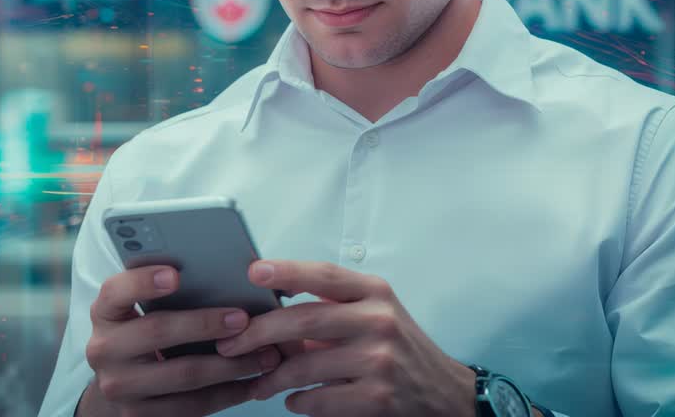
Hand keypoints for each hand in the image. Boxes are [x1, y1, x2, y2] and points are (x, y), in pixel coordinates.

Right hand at [77, 264, 285, 416]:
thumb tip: (229, 272)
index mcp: (106, 313)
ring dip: (231, 365)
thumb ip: (172, 292)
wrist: (122, 385)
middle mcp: (104, 349)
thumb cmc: (147, 333)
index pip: (116, 291)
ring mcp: (119, 387)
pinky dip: (228, 393)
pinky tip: (252, 382)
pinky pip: (191, 406)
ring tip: (265, 355)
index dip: (143, 281)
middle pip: (157, 332)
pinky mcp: (139, 416)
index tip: (176, 274)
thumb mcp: (145, 309)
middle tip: (244, 319)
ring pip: (183, 374)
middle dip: (206, 324)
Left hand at [215, 260, 475, 416]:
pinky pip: (317, 400)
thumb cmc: (398, 349)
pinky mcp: (378, 398)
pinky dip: (299, 403)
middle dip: (258, 333)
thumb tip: (269, 315)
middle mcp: (379, 320)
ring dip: (272, 379)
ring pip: (304, 366)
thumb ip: (331, 310)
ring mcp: (379, 359)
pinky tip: (297, 401)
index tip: (253, 272)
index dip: (286, 271)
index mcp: (375, 292)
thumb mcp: (374, 315)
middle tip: (230, 344)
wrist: (444, 393)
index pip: (324, 274)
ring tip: (259, 385)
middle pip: (304, 320)